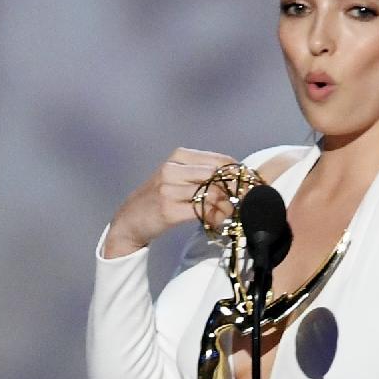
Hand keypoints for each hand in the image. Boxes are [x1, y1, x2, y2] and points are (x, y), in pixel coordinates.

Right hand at [103, 149, 234, 256]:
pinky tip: (214, 222)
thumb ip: (204, 174)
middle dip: (235, 191)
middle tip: (240, 204)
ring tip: (226, 215)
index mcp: (179, 156)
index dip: (239, 175)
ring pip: (212, 193)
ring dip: (226, 207)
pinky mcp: (168, 209)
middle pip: (218, 175)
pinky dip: (214, 218)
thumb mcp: (178, 178)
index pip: (220, 160)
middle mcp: (173, 169)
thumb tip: (240, 179)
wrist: (130, 220)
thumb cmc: (160, 198)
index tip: (248, 188)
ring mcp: (168, 189)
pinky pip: (202, 211)